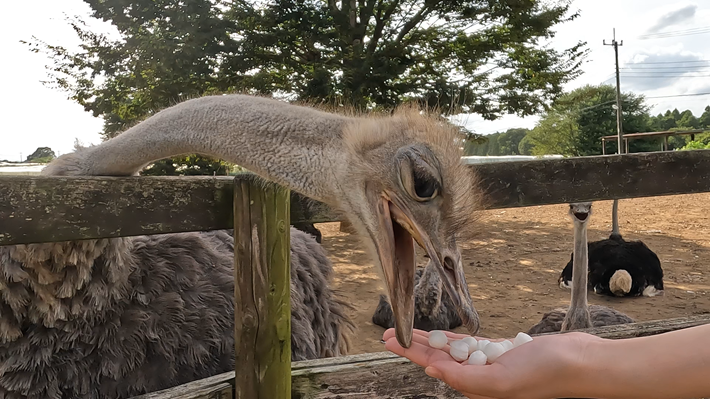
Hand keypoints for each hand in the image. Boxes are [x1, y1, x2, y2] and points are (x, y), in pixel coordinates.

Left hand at [383, 328, 601, 398]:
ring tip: (407, 333)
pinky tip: (441, 337)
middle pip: (439, 358)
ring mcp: (491, 364)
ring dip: (429, 340)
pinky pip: (472, 345)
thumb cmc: (548, 374)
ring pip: (452, 350)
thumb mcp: (503, 381)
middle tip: (388, 334)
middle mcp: (481, 377)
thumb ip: (467, 379)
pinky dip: (455, 339)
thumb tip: (434, 371)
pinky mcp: (503, 352)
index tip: (390, 341)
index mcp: (477, 387)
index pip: (436, 367)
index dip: (411, 354)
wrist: (581, 362)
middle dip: (413, 346)